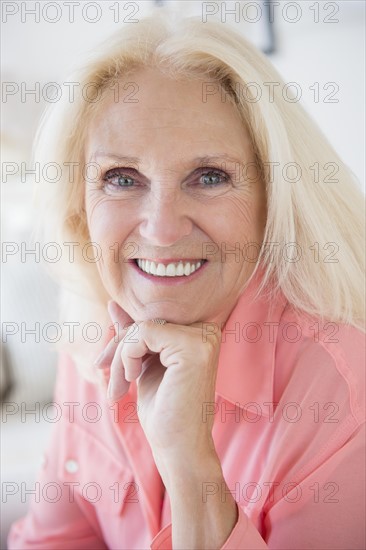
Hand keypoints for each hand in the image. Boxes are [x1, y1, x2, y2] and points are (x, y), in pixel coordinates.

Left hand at [96, 300, 221, 464]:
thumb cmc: (163, 410)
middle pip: (147, 320)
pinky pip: (144, 333)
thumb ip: (134, 335)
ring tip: (117, 387)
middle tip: (102, 373)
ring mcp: (203, 337)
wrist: (178, 448)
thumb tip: (113, 304)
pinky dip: (127, 357)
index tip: (106, 363)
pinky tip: (131, 380)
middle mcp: (207, 330)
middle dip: (118, 347)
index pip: (152, 319)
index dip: (125, 339)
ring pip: (142, 327)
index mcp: (199, 333)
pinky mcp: (194, 347)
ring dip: (120, 357)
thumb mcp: (142, 365)